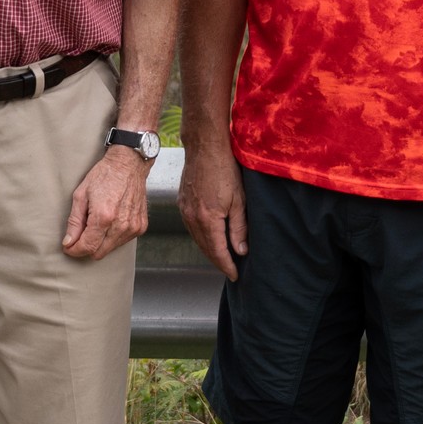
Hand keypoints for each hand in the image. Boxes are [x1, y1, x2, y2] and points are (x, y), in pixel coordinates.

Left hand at [63, 142, 148, 260]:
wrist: (129, 164)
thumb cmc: (105, 175)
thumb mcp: (81, 195)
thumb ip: (74, 222)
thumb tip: (69, 242)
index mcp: (104, 217)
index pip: (87, 247)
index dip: (74, 250)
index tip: (69, 246)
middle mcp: (121, 225)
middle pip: (98, 253)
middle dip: (86, 247)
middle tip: (80, 235)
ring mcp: (133, 227)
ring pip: (110, 249)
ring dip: (100, 242)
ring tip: (98, 222)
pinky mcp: (141, 226)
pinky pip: (122, 242)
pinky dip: (113, 237)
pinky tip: (111, 221)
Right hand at [177, 139, 247, 281]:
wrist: (204, 147)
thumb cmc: (225, 169)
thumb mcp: (239, 200)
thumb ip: (239, 228)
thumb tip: (240, 250)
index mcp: (207, 219)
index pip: (217, 251)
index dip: (227, 266)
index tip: (235, 275)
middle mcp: (192, 218)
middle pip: (205, 248)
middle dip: (218, 261)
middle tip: (230, 270)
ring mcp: (184, 210)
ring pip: (197, 239)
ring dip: (209, 250)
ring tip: (222, 257)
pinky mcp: (182, 203)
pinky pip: (191, 227)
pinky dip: (201, 237)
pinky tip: (210, 237)